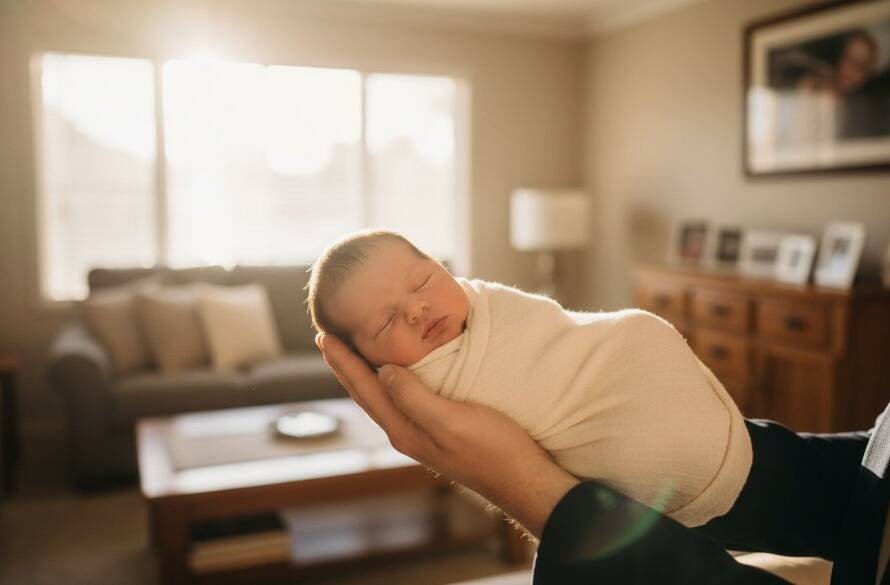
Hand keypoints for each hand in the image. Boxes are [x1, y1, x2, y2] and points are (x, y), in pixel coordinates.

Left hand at [316, 333, 578, 537]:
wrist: (522, 480)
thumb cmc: (493, 449)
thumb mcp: (452, 420)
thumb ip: (415, 398)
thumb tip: (382, 372)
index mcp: (404, 429)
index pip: (364, 389)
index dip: (343, 362)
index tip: (324, 335)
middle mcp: (406, 432)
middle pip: (366, 394)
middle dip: (346, 366)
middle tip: (327, 337)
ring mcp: (421, 434)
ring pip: (381, 398)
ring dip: (363, 373)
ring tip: (351, 352)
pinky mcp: (437, 431)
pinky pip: (400, 400)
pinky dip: (387, 381)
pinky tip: (394, 374)